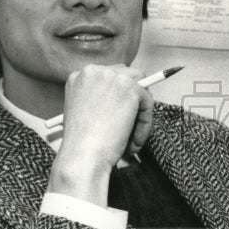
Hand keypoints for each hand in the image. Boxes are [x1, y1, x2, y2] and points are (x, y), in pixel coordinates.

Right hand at [47, 64, 154, 204]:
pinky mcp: (130, 87)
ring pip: (141, 89)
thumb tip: (128, 100)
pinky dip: (145, 125)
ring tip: (132, 138)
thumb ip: (101, 101)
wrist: (82, 157)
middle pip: (128, 76)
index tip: (124, 114)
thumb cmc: (82, 144)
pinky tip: (133, 143)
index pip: (110, 76)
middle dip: (134, 100)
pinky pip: (148, 103)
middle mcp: (94, 71)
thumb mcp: (85, 114)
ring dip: (140, 113)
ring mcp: (112, 76)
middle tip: (132, 126)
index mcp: (80, 77)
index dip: (120, 96)